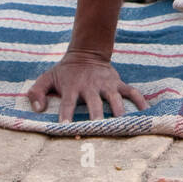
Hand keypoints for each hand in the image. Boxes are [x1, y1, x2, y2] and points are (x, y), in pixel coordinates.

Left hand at [26, 50, 148, 121]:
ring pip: (114, 98)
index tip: (65, 127)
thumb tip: (38, 110)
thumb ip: (37, 93)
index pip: (67, 103)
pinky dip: (140, 101)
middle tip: (98, 129)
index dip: (66, 114)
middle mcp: (90, 86)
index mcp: (72, 87)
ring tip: (122, 125)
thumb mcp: (47, 78)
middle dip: (96, 115)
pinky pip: (132, 92)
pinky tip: (145, 113)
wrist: (86, 53)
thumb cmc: (65, 72)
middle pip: (94, 103)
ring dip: (118, 111)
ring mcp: (106, 84)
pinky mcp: (118, 83)